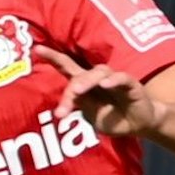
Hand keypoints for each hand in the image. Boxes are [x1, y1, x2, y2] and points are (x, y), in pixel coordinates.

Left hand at [36, 44, 166, 137]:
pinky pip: (121, 78)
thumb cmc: (112, 119)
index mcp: (84, 85)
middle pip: (80, 74)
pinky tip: (105, 85)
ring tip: (78, 91)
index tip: (37, 49)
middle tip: (67, 100)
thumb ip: (81, 106)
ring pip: (98, 73)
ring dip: (87, 82)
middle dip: (71, 87)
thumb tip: (69, 99)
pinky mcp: (130, 84)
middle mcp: (97, 78)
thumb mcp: (92, 116)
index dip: (53, 58)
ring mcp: (113, 79)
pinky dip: (112, 81)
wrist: (137, 125)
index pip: (67, 67)